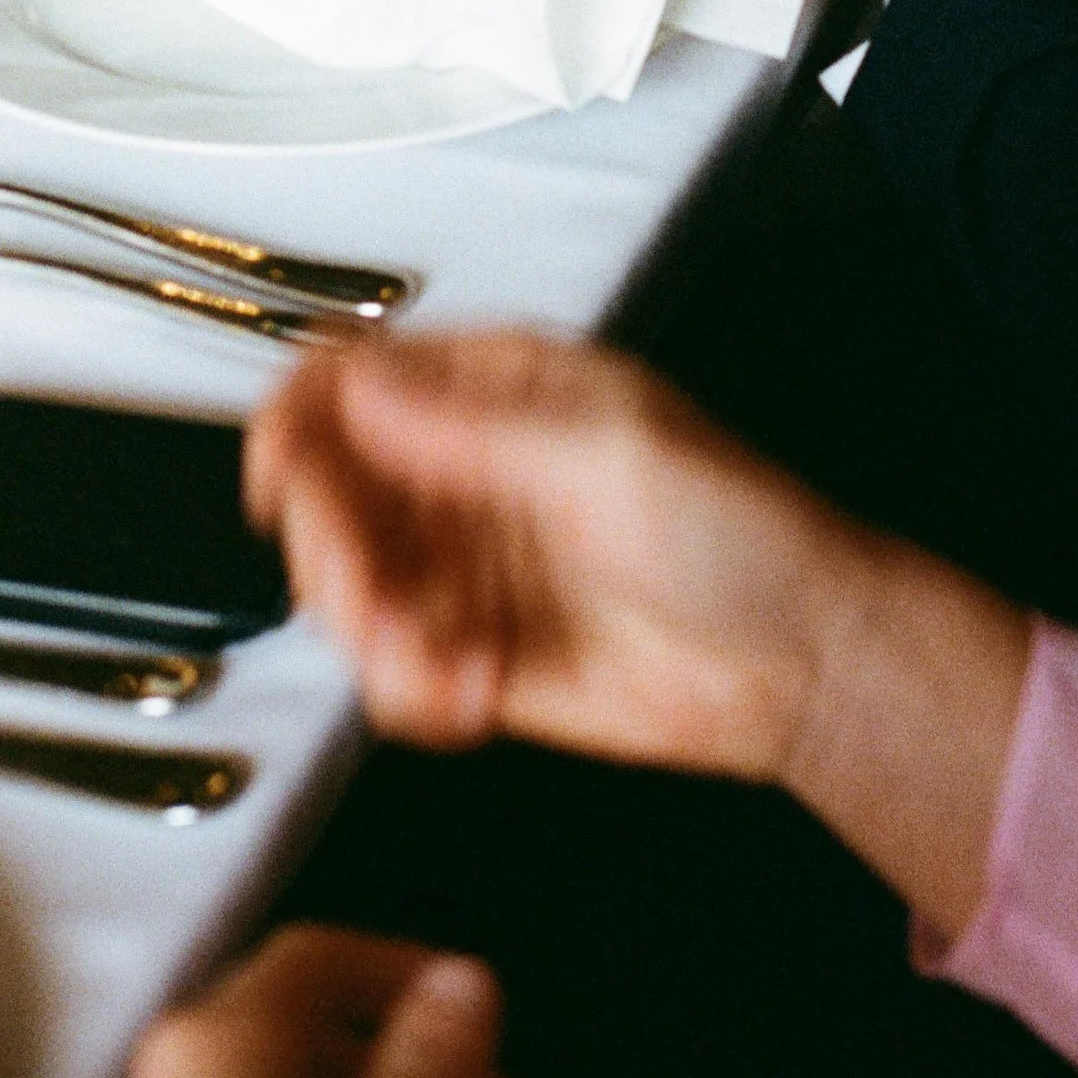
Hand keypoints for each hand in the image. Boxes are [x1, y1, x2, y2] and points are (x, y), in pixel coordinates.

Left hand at [133, 929, 503, 1077]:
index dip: (403, 965)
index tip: (463, 994)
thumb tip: (462, 983)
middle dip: (390, 1035)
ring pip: (274, 1065)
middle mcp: (174, 1056)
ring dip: (360, 1069)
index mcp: (217, 1026)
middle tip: (463, 1063)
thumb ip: (430, 1045)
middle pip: (297, 1016)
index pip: (318, 949)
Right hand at [245, 330, 845, 784]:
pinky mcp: (472, 652)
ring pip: (344, 590)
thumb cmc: (731, 526)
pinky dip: (416, 695)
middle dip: (333, 553)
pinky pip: (391, 675)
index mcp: (494, 388)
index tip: (281, 486)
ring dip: (373, 637)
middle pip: (326, 491)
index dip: (297, 423)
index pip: (351, 379)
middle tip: (373, 602)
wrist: (796, 662)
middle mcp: (463, 469)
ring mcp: (465, 563)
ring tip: (447, 666)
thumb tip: (356, 383)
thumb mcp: (603, 453)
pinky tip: (480, 698)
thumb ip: (468, 430)